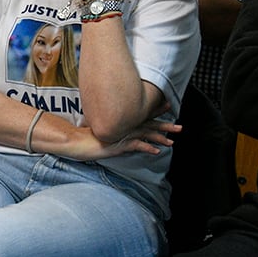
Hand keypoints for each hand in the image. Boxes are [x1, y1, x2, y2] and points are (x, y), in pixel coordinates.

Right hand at [60, 119, 181, 160]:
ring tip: (173, 141)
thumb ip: (115, 131)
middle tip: (180, 127)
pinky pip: (136, 145)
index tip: (169, 105)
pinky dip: (147, 148)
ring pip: (145, 134)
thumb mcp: (105, 132)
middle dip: (165, 125)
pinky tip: (156, 151)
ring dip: (160, 137)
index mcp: (122, 122)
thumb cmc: (88, 138)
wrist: (77, 141)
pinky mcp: (119, 144)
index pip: (142, 114)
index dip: (156, 110)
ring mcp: (122, 134)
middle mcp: (124, 126)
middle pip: (148, 124)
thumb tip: (124, 135)